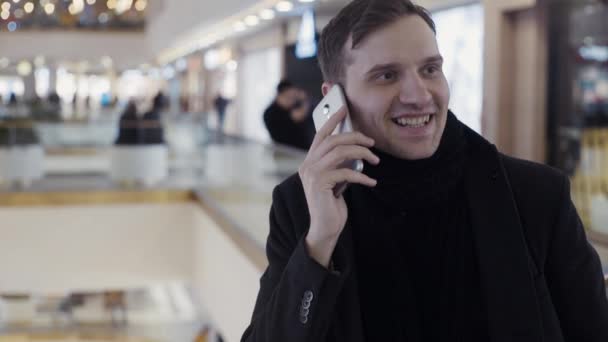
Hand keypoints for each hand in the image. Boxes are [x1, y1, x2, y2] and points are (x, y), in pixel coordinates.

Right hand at [298, 107, 379, 266]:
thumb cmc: (331, 204)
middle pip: (333, 140)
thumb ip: (339, 164)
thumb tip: (357, 150)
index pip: (320, 135)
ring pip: (339, 151)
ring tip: (375, 161)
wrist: (325, 228)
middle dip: (355, 137)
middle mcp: (307, 165)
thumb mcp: (336, 180)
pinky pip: (345, 171)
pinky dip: (362, 176)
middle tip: (372, 143)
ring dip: (362, 153)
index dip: (332, 120)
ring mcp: (312, 174)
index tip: (344, 109)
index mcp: (309, 162)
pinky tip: (371, 182)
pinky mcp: (321, 184)